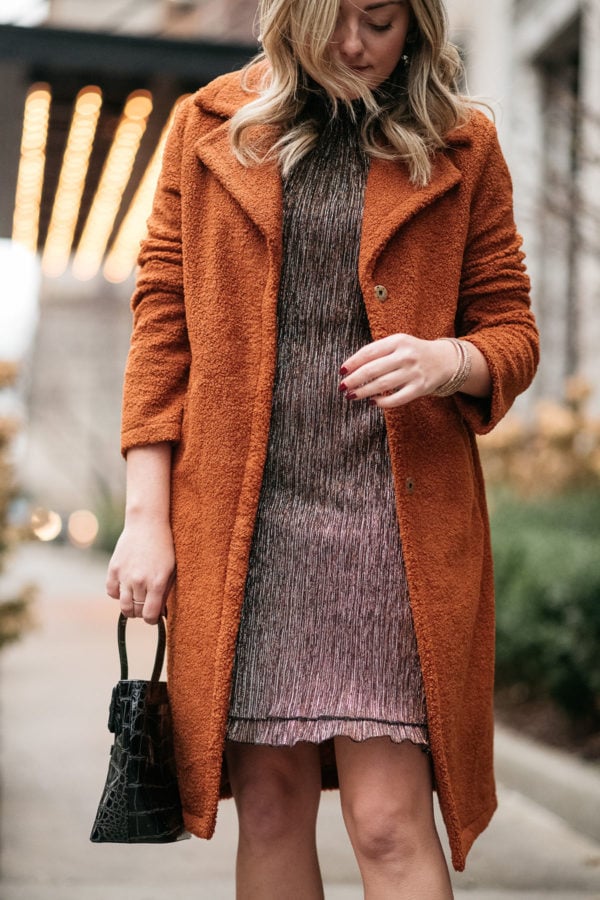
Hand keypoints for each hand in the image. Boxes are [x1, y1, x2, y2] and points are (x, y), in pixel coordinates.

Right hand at [106, 517, 174, 624]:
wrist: (147, 524)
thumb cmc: (164, 547)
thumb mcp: (172, 569)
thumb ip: (165, 592)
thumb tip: (159, 613)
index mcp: (158, 582)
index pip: (150, 615)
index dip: (152, 619)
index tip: (154, 616)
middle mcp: (140, 581)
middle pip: (136, 612)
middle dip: (141, 612)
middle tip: (145, 605)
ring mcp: (125, 575)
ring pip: (123, 606)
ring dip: (129, 607)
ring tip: (135, 599)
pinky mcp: (114, 569)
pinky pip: (112, 592)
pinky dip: (117, 594)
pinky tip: (125, 587)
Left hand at [339, 334, 457, 407]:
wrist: (444, 360)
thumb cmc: (413, 352)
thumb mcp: (398, 344)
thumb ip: (378, 352)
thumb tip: (350, 368)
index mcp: (398, 341)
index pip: (369, 352)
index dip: (352, 362)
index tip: (341, 371)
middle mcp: (406, 356)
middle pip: (373, 370)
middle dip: (354, 380)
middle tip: (342, 387)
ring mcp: (413, 372)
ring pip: (382, 385)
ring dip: (363, 392)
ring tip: (352, 396)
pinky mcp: (419, 388)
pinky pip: (396, 399)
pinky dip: (382, 402)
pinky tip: (373, 402)